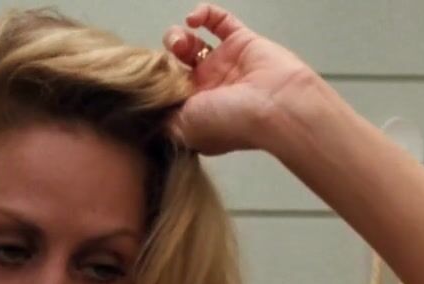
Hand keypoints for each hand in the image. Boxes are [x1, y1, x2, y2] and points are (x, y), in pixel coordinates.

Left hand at [162, 2, 322, 154]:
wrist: (276, 108)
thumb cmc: (231, 124)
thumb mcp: (182, 130)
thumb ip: (162, 120)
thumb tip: (147, 112)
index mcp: (195, 111)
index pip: (166, 91)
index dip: (154, 81)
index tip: (147, 77)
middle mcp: (209, 88)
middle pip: (175, 64)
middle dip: (164, 59)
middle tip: (166, 61)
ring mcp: (225, 63)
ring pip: (193, 42)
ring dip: (178, 37)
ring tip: (180, 43)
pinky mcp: (241, 42)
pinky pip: (220, 20)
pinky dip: (204, 14)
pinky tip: (194, 19)